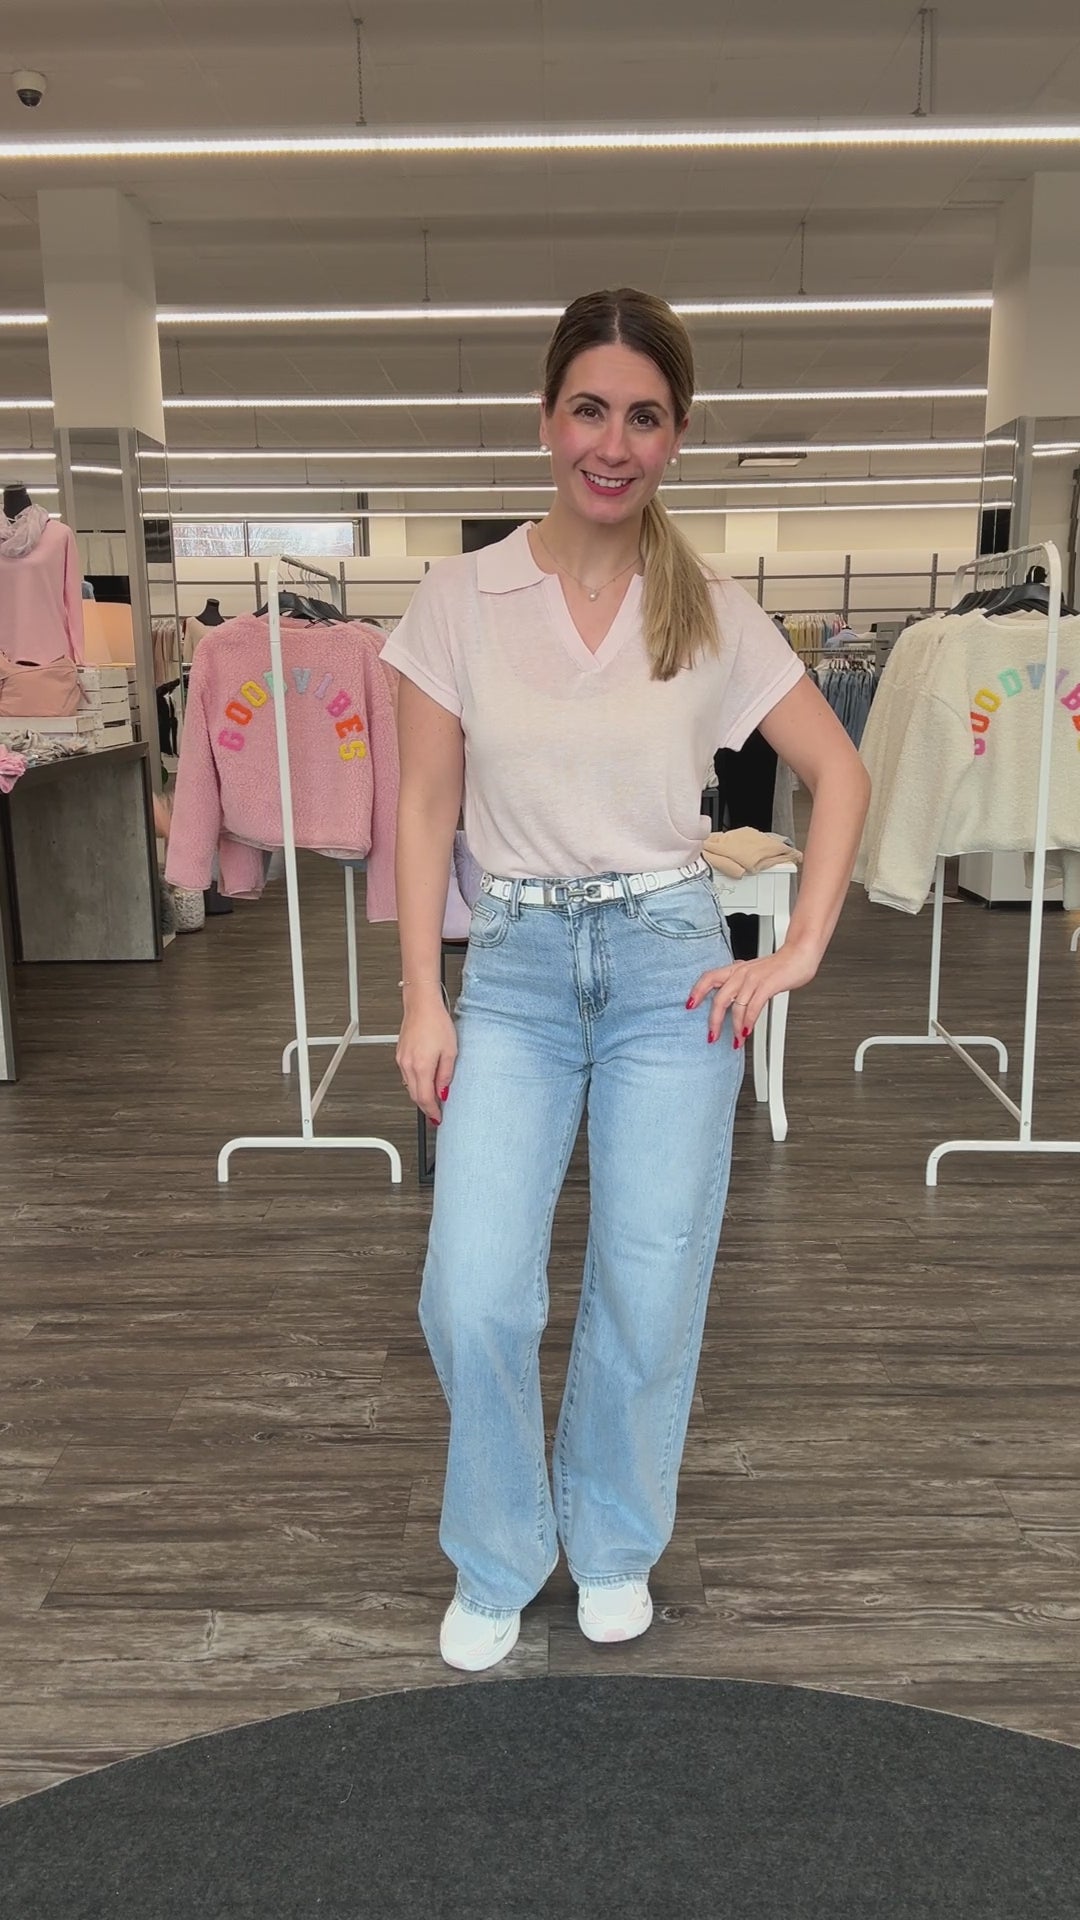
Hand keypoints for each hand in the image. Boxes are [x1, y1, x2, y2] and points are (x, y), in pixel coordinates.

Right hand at [397, 999, 456, 1124]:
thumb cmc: (436, 1022)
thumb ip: (446, 1075)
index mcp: (421, 1066)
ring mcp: (401, 1060)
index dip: (432, 1112)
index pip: (425, 1098)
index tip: (437, 1118)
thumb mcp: (450, 1051)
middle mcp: (408, 1065)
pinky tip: (425, 1080)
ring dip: (420, 1094)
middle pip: (415, 1096)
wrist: (422, 1005)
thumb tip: (443, 1091)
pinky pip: (406, 1076)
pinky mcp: (400, 1055)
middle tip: (436, 1113)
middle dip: (426, 1107)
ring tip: (433, 1097)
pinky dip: (415, 1083)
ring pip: (409, 1086)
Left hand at [687, 938, 822, 1047]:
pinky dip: (749, 1022)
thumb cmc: (779, 966)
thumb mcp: (754, 973)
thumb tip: (732, 1000)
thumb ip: (741, 983)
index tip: (689, 1006)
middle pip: (719, 998)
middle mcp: (741, 973)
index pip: (708, 978)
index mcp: (735, 969)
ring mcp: (753, 979)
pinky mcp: (767, 984)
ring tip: (737, 1040)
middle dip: (714, 1021)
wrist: (799, 955)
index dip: (696, 991)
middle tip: (712, 1036)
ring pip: (736, 1006)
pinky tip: (747, 1031)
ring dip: (735, 1027)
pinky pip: (753, 1007)